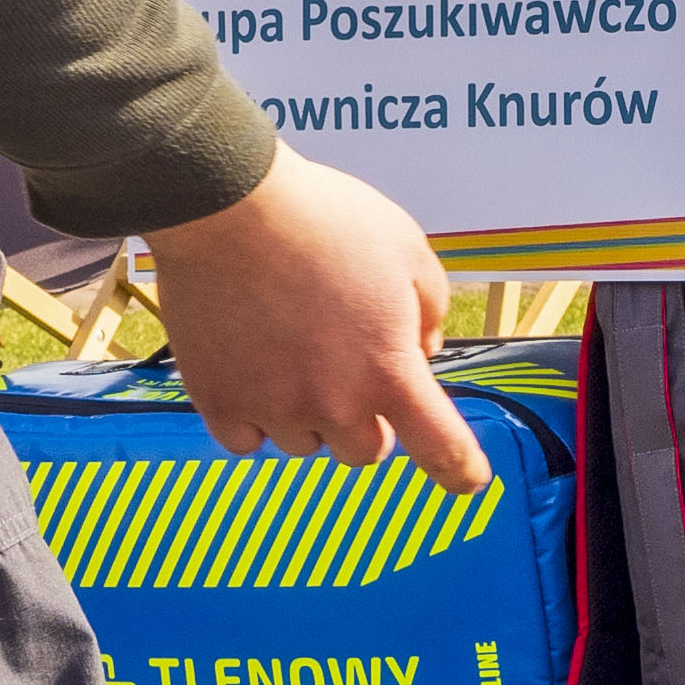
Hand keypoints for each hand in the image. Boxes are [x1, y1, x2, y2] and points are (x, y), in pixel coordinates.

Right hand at [141, 150, 489, 491]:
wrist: (229, 204)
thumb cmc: (323, 219)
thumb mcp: (407, 248)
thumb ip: (430, 308)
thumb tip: (423, 347)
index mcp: (389, 371)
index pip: (441, 447)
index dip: (459, 469)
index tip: (466, 480)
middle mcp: (334, 403)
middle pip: (366, 451)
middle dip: (368, 421)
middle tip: (351, 374)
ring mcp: (272, 406)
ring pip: (304, 443)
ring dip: (308, 414)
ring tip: (292, 353)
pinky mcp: (218, 400)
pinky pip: (246, 440)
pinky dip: (254, 418)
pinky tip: (252, 374)